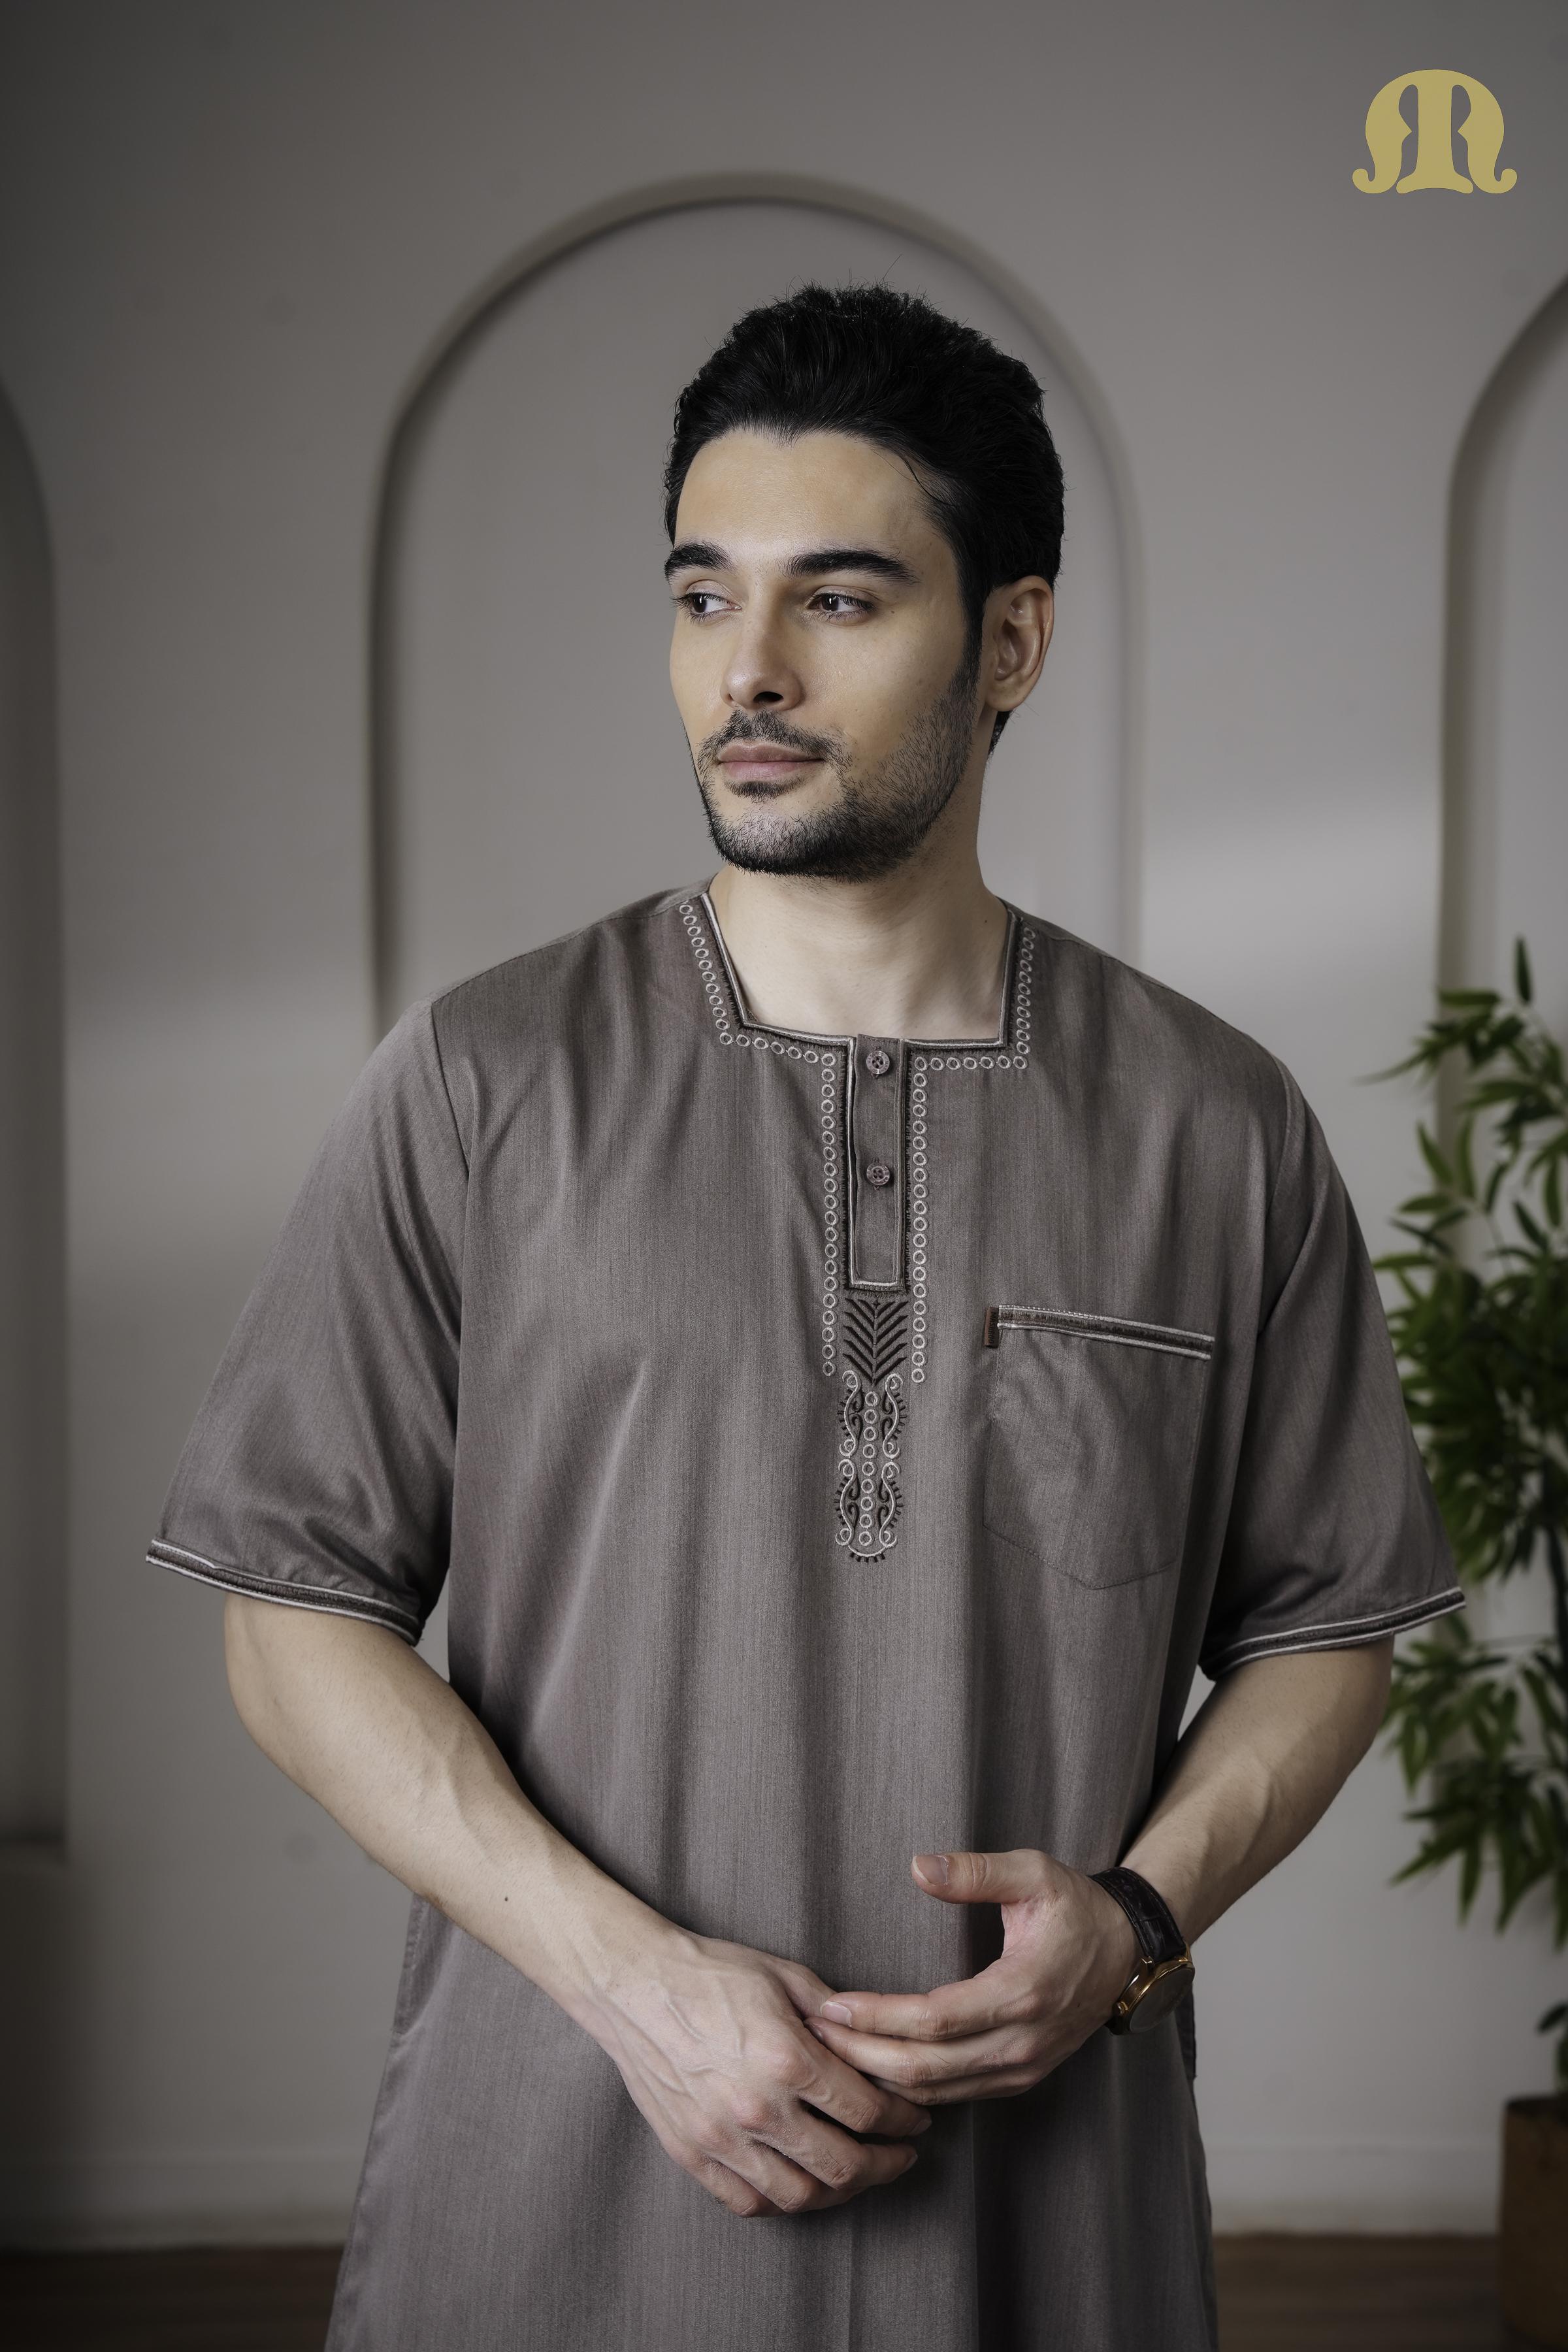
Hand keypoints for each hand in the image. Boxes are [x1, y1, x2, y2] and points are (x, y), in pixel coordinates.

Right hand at [584, 1926, 930, 2218]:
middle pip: (842, 2166)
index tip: (915, 2119)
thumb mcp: (783, 1976)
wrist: (631, 1984)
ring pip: (799, 2197)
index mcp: (786, 2058)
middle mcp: (756, 2108)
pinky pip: (749, 2203)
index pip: (866, 2111)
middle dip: (885, 2166)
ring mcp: (720, 2138)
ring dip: (840, 2192)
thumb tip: (879, 2042)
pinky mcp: (691, 2155)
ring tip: (856, 2173)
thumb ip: (836, 2015)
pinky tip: (801, 2182)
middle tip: (900, 2156)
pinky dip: (784, 2202)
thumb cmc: (710, 1973)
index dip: (903, 2120)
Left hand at [805, 1848, 1138, 2104]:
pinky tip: (871, 2069)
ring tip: (828, 2053)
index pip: (934, 2020)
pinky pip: (953, 2095)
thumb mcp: (1033, 1872)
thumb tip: (919, 1867)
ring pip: (936, 2092)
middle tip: (811, 2036)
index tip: (831, 2006)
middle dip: (862, 2056)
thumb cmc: (1076, 1907)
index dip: (877, 2019)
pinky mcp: (1017, 2078)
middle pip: (925, 2068)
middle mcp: (1021, 2043)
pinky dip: (908, 2087)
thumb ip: (977, 1871)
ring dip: (878, 2077)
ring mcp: (1021, 2069)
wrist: (1127, 1954)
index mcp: (1022, 1992)